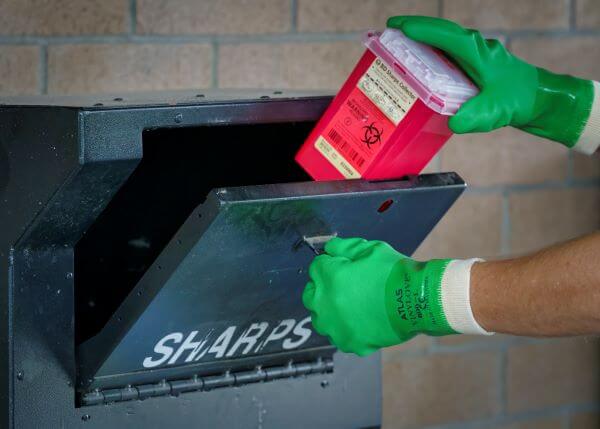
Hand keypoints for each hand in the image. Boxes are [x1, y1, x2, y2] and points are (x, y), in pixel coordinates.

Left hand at [302, 237, 455, 355]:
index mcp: (329, 279)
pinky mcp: (351, 343)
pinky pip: (340, 336)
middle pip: (311, 295)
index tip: (339, 265)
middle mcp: (327, 305)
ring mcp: (337, 328)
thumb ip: (344, 247)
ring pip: (321, 319)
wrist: (420, 300)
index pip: (316, 268)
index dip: (329, 264)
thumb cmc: (395, 273)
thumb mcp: (370, 249)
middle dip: (322, 287)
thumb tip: (329, 249)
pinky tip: (361, 321)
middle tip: (341, 284)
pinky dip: (346, 329)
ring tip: (350, 305)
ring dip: (329, 310)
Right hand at [387, 16, 594, 149]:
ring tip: (398, 42)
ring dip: (422, 37)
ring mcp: (475, 53)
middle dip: (415, 27)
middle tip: (390, 28)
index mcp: (477, 53)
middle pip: (441, 31)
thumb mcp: (494, 112)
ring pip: (444, 38)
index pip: (446, 36)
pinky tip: (420, 61)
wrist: (539, 98)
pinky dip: (431, 49)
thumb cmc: (518, 100)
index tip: (398, 27)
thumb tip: (453, 122)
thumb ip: (473, 117)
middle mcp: (475, 48)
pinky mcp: (474, 62)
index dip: (422, 31)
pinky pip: (448, 50)